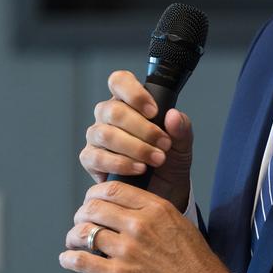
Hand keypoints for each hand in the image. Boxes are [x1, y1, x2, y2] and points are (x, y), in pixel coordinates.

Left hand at [61, 181, 229, 272]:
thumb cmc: (197, 267)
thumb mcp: (180, 226)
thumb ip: (155, 216)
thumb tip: (130, 214)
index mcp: (156, 210)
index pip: (113, 189)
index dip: (95, 194)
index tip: (91, 201)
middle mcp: (139, 225)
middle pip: (94, 208)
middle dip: (81, 214)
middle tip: (80, 222)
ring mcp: (127, 250)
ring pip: (84, 232)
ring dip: (73, 236)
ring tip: (73, 242)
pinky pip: (82, 260)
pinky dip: (69, 259)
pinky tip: (68, 259)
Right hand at [80, 70, 193, 212]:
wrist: (163, 191)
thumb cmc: (169, 161)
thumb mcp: (182, 144)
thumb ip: (181, 128)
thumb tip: (173, 116)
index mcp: (128, 102)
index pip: (119, 81)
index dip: (134, 93)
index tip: (154, 111)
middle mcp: (108, 116)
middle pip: (113, 111)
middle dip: (143, 129)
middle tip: (163, 143)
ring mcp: (97, 137)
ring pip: (105, 134)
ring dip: (134, 148)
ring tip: (156, 159)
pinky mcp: (90, 160)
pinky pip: (97, 158)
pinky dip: (121, 163)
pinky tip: (139, 168)